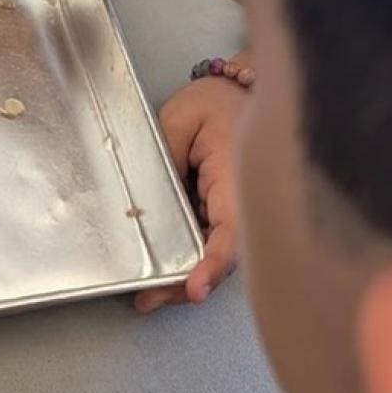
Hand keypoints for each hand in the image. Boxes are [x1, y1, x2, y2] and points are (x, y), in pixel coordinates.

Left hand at [136, 77, 245, 312]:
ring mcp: (235, 209)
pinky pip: (212, 242)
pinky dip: (192, 260)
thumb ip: (165, 159)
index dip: (213, 264)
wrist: (239, 93)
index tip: (195, 287)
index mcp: (236, 178)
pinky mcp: (224, 212)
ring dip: (188, 277)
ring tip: (150, 296)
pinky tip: (164, 274)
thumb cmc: (214, 103)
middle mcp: (243, 201)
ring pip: (218, 255)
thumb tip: (147, 200)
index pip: (231, 231)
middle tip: (150, 299)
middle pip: (224, 256)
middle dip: (191, 283)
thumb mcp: (180, 121)